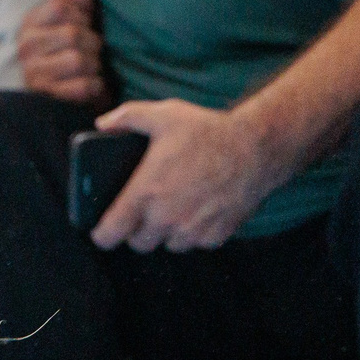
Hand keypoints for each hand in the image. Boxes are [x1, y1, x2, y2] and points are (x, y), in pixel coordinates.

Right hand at [18, 0, 108, 104]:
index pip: (60, 7)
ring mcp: (33, 75)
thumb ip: (77, 3)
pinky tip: (92, 85)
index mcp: (30, 25)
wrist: (64, 98)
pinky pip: (83, 86)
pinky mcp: (47, 98)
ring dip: (94, 65)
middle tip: (92, 51)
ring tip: (91, 69)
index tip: (85, 26)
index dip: (81, 15)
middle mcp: (25, 49)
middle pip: (72, 34)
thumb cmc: (71, 53)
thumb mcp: (72, 22)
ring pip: (78, 61)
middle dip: (92, 43)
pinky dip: (95, 86)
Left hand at [89, 99, 279, 252]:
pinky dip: (193, 232)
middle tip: (142, 213)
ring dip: (166, 233)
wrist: (257, 148)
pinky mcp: (214, 236)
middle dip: (136, 231)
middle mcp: (166, 218)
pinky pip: (194, 243)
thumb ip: (127, 118)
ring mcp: (191, 230)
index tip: (102, 231)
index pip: (110, 233)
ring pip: (167, 245)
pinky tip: (197, 209)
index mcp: (145, 194)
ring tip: (172, 208)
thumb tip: (101, 124)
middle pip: (138, 243)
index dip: (102, 234)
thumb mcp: (164, 114)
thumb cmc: (208, 131)